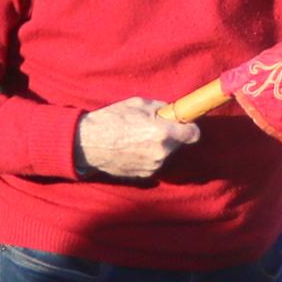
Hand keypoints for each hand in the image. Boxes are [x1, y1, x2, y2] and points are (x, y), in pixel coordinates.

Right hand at [78, 98, 199, 179]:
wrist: (87, 144)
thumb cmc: (110, 120)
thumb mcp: (138, 104)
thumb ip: (160, 108)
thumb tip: (172, 111)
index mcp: (163, 133)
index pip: (194, 134)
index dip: (189, 127)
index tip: (183, 123)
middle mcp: (162, 153)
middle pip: (180, 145)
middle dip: (171, 136)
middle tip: (153, 127)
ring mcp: (153, 167)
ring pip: (166, 155)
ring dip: (159, 147)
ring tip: (138, 138)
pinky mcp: (144, 176)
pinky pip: (154, 164)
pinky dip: (148, 157)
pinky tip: (132, 149)